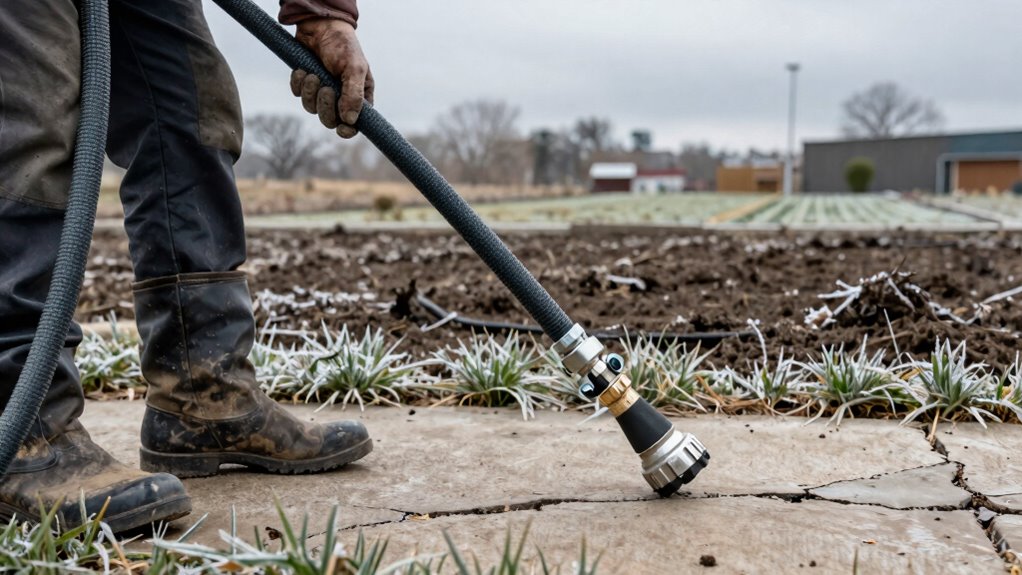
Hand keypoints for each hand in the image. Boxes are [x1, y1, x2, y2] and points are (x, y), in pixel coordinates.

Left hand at [291, 18, 373, 138]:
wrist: (320, 25)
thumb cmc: (343, 45)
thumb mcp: (354, 68)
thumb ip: (353, 95)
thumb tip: (349, 121)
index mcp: (359, 97)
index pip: (355, 124)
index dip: (347, 130)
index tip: (341, 127)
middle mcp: (341, 98)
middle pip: (330, 120)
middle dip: (325, 106)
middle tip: (325, 88)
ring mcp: (323, 92)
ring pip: (312, 108)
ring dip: (310, 92)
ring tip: (313, 74)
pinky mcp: (306, 84)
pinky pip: (298, 95)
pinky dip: (299, 84)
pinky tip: (303, 70)